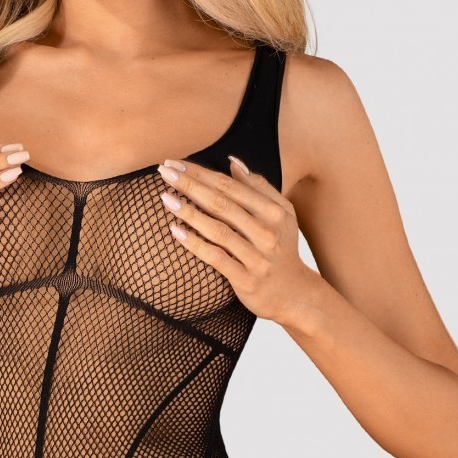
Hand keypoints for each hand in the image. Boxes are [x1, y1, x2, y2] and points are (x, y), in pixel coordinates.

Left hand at [155, 155, 312, 324]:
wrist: (294, 294)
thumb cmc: (281, 247)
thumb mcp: (281, 214)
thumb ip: (259, 187)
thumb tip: (233, 162)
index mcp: (274, 212)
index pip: (230, 186)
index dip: (201, 173)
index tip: (176, 163)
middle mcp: (267, 233)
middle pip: (222, 204)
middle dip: (190, 185)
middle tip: (163, 172)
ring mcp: (257, 258)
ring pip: (217, 230)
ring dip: (189, 212)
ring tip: (165, 198)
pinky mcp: (246, 280)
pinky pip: (216, 258)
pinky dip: (195, 244)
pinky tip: (175, 231)